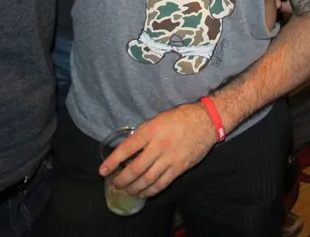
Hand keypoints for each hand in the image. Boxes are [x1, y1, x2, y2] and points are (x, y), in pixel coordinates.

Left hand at [99, 103, 217, 197]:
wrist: (207, 121)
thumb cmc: (180, 117)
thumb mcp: (158, 119)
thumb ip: (144, 133)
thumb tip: (129, 148)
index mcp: (152, 130)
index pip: (127, 148)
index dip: (113, 161)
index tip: (102, 170)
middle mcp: (159, 145)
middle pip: (136, 168)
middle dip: (122, 180)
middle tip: (115, 184)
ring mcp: (170, 158)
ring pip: (148, 179)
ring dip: (134, 188)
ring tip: (127, 190)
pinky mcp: (180, 167)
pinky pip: (162, 183)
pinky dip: (151, 191)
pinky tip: (144, 192)